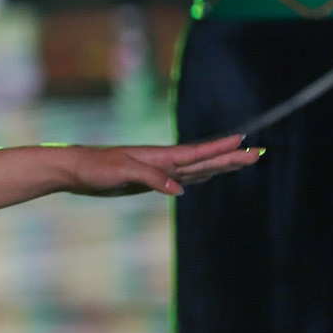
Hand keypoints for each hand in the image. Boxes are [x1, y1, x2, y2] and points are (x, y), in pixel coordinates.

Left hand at [61, 136, 257, 197]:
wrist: (74, 170)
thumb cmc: (94, 168)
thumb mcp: (120, 172)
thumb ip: (150, 178)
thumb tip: (181, 190)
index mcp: (159, 156)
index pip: (197, 152)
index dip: (220, 148)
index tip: (244, 142)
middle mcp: (162, 162)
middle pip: (204, 159)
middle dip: (230, 157)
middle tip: (258, 153)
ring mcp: (157, 171)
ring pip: (196, 168)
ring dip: (219, 164)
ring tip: (242, 160)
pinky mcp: (149, 181)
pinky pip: (181, 177)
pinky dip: (198, 175)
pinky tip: (206, 174)